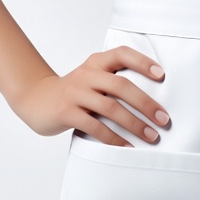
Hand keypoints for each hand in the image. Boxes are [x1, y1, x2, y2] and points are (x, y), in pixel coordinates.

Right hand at [9, 46, 171, 145]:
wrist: (36, 99)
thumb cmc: (74, 90)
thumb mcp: (92, 76)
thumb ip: (113, 78)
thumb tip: (150, 95)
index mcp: (96, 61)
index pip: (122, 54)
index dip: (143, 62)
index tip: (162, 75)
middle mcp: (87, 74)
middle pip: (121, 85)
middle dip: (145, 103)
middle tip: (163, 118)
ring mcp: (76, 92)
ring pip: (110, 107)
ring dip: (134, 124)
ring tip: (151, 135)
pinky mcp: (67, 112)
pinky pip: (95, 126)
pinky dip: (113, 138)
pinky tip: (126, 146)